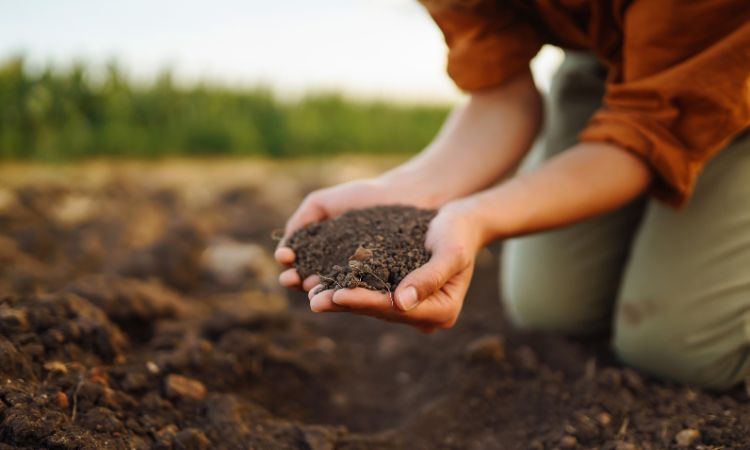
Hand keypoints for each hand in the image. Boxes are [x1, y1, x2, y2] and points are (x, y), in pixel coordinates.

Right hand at [275, 177, 432, 290]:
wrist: (405, 195)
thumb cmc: (364, 197)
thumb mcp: (322, 203)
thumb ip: (301, 220)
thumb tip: (284, 248)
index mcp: (323, 254)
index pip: (300, 264)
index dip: (290, 264)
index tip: (285, 258)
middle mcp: (339, 270)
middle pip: (312, 281)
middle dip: (298, 281)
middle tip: (291, 278)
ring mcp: (360, 279)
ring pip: (334, 290)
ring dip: (319, 291)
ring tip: (310, 288)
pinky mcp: (382, 285)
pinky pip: (363, 290)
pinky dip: (349, 292)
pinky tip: (339, 289)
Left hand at [307, 201, 483, 331]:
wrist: (461, 222)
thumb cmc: (459, 233)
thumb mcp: (450, 251)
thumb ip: (429, 277)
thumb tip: (401, 303)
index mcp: (442, 311)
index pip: (395, 309)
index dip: (365, 302)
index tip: (337, 295)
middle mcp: (425, 316)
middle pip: (379, 311)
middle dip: (345, 304)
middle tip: (313, 300)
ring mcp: (411, 307)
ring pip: (370, 305)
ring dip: (340, 300)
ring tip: (310, 294)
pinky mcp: (398, 294)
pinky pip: (369, 293)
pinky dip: (347, 287)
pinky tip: (322, 283)